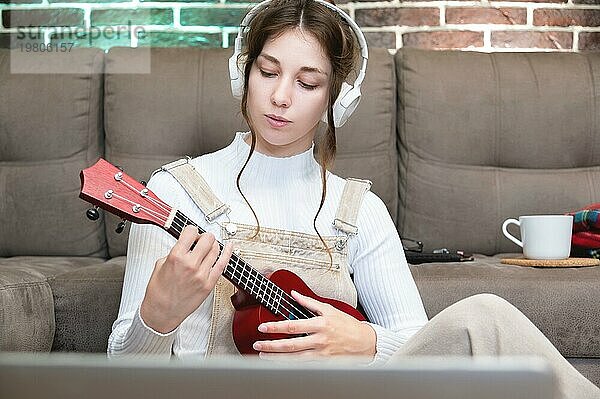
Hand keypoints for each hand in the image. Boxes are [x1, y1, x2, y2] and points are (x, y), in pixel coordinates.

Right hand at [140, 225, 232, 333]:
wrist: (161, 313)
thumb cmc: (159, 292)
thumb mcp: (160, 265)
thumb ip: (175, 252)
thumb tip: (186, 245)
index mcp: (176, 257)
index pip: (190, 232)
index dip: (191, 230)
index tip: (191, 233)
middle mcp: (191, 265)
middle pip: (207, 239)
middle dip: (204, 236)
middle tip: (201, 239)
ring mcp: (202, 275)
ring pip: (216, 249)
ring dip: (213, 245)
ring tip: (209, 246)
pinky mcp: (209, 284)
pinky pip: (223, 264)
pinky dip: (227, 253)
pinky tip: (229, 246)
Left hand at [253, 290, 375, 360]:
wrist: (364, 343)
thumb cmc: (347, 325)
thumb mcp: (329, 309)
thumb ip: (309, 302)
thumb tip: (294, 294)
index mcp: (320, 324)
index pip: (293, 326)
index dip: (276, 327)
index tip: (263, 327)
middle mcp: (320, 340)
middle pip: (290, 345)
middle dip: (271, 345)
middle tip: (258, 343)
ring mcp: (321, 354)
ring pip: (294, 358)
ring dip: (276, 357)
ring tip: (263, 354)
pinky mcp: (323, 363)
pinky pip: (303, 364)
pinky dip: (289, 364)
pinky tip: (279, 362)